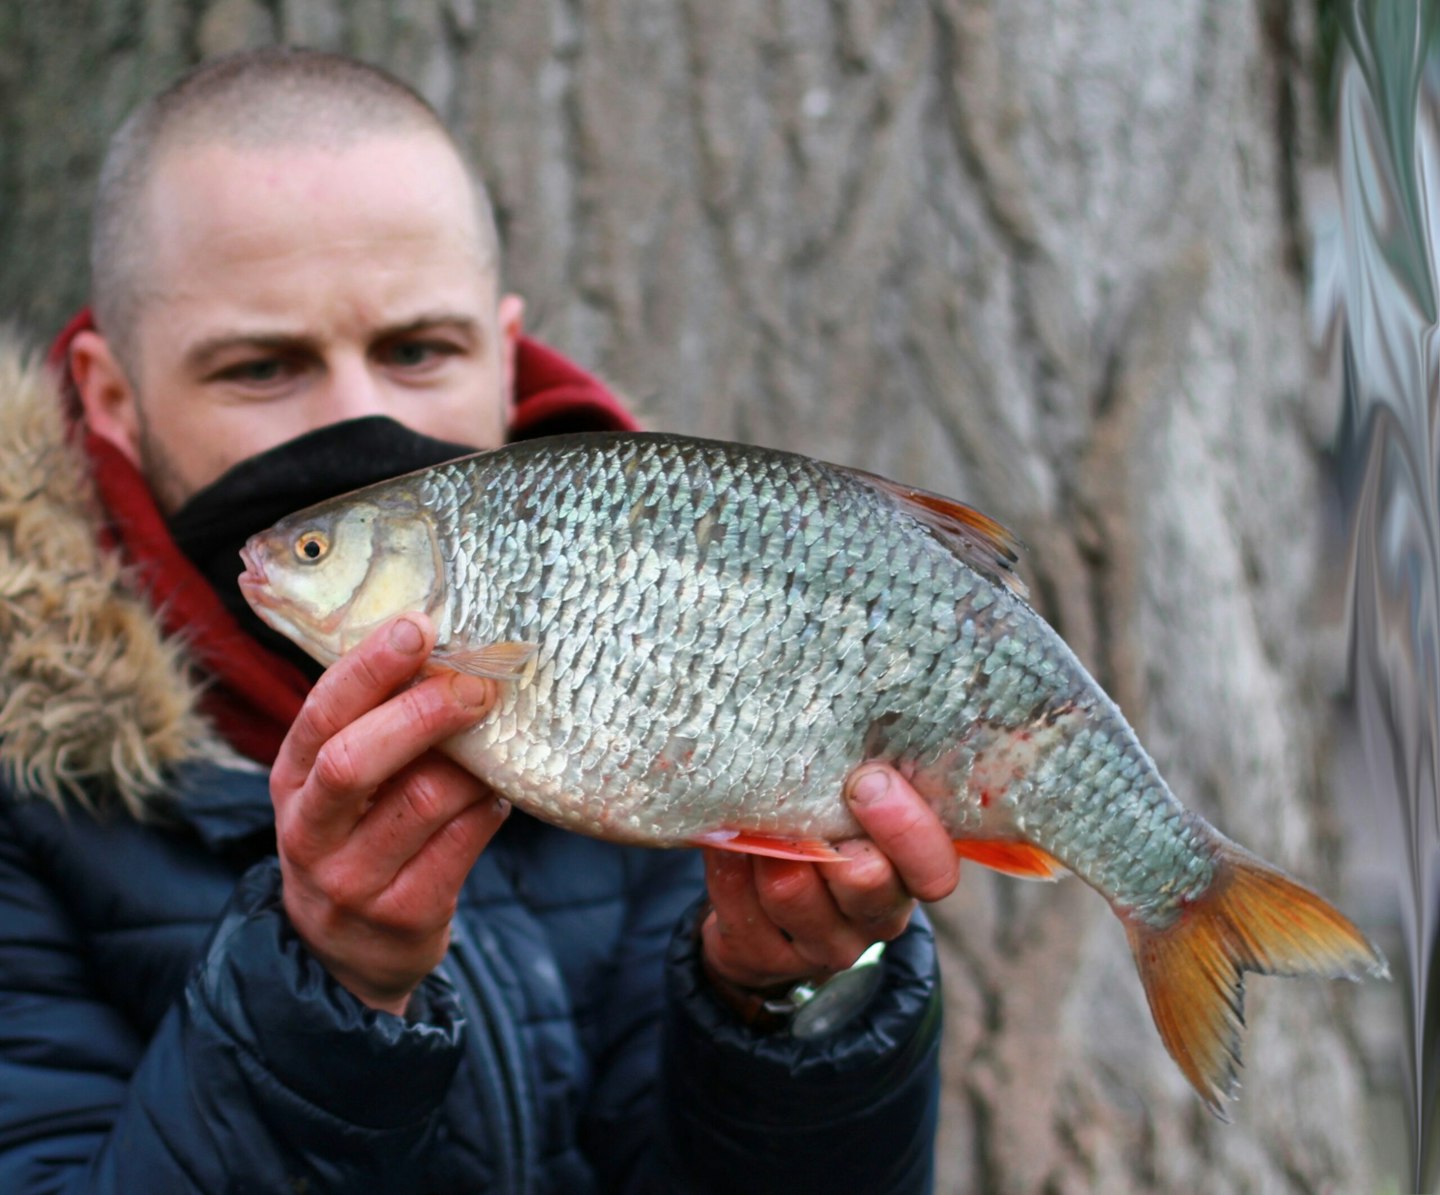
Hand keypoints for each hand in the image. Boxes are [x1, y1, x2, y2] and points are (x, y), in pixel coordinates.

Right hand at [270, 613, 507, 1015]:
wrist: (348, 955)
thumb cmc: (358, 836)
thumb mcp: (340, 785)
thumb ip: (377, 727)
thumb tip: (451, 655)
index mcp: (291, 780)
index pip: (321, 713)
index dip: (369, 667)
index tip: (418, 626)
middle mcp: (310, 830)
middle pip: (355, 761)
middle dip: (420, 712)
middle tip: (476, 684)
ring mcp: (354, 880)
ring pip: (426, 799)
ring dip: (473, 760)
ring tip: (495, 739)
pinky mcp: (406, 914)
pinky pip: (465, 840)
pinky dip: (491, 804)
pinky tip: (497, 792)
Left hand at [698, 765, 958, 998]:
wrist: (775, 917)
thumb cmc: (827, 836)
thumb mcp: (853, 811)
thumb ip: (854, 781)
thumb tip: (830, 716)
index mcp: (908, 875)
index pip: (934, 869)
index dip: (907, 828)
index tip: (868, 780)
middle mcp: (876, 917)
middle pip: (868, 887)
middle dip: (832, 841)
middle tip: (804, 803)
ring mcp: (824, 945)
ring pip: (793, 894)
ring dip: (768, 849)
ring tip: (752, 816)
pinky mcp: (769, 959)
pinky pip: (743, 913)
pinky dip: (730, 871)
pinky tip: (725, 844)